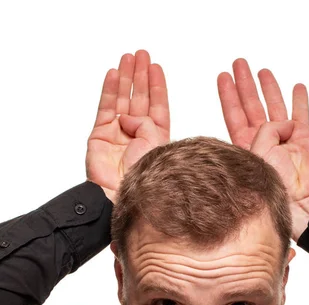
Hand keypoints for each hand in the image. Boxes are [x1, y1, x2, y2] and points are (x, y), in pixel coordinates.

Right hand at [86, 50, 169, 203]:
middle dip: (140, 77)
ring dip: (126, 78)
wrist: (120, 195)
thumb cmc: (144, 178)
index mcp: (156, 140)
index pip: (158, 107)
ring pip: (123, 100)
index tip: (156, 67)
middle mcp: (137, 136)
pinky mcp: (100, 136)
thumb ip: (146, 123)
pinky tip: (113, 74)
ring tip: (128, 58)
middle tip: (141, 55)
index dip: (156, 87)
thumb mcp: (156, 144)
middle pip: (140, 99)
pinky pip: (106, 108)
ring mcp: (118, 135)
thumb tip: (126, 117)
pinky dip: (109, 91)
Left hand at [217, 60, 308, 240]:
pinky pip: (302, 114)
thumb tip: (281, 124)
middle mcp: (265, 141)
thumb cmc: (276, 189)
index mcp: (248, 148)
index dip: (228, 96)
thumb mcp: (258, 158)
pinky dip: (300, 100)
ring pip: (275, 106)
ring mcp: (285, 139)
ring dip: (269, 88)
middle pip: (252, 106)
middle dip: (245, 85)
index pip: (234, 116)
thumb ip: (263, 134)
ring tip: (262, 71)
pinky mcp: (305, 138)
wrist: (303, 203)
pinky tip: (297, 87)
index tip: (222, 77)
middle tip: (239, 64)